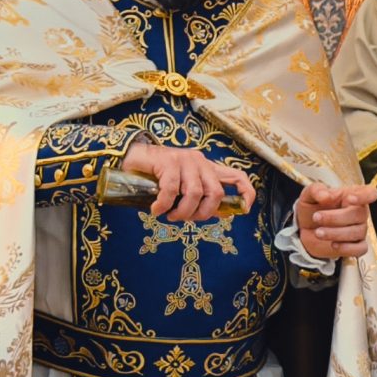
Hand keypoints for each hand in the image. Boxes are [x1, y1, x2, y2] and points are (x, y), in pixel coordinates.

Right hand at [118, 139, 256, 221]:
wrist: (131, 156)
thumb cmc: (156, 176)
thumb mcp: (182, 188)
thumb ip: (199, 198)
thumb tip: (219, 214)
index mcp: (208, 169)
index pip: (237, 177)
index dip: (245, 193)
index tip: (244, 209)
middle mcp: (200, 162)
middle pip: (215, 193)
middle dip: (203, 213)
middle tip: (186, 219)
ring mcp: (185, 160)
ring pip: (194, 193)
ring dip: (182, 211)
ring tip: (170, 216)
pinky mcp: (168, 161)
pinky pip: (171, 189)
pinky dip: (164, 205)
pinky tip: (156, 209)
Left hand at [294, 182, 376, 259]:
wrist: (306, 230)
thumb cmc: (312, 208)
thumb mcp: (309, 195)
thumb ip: (316, 190)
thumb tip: (326, 196)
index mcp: (353, 195)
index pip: (370, 193)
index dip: (364, 196)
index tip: (349, 199)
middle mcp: (360, 212)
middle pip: (360, 214)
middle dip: (335, 217)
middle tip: (316, 217)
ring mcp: (360, 229)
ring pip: (357, 232)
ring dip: (335, 233)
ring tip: (318, 233)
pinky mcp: (356, 245)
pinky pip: (360, 249)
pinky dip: (347, 248)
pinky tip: (333, 245)